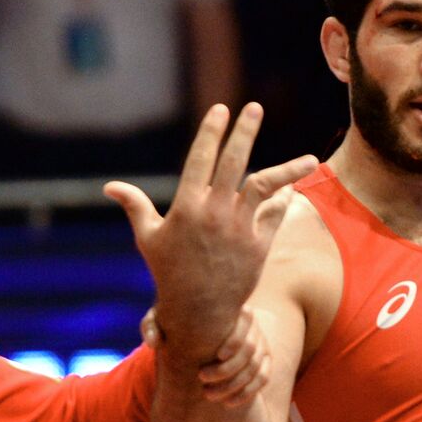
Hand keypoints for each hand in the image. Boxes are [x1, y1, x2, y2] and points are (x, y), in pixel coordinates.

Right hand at [106, 103, 316, 361]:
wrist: (198, 312)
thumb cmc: (170, 272)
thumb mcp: (149, 238)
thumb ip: (135, 206)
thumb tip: (110, 187)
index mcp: (186, 206)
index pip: (200, 158)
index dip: (211, 131)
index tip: (221, 109)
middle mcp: (214, 213)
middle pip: (234, 162)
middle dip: (244, 132)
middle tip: (253, 108)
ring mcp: (239, 229)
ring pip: (266, 186)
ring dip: (289, 169)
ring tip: (311, 158)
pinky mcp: (259, 246)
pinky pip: (275, 214)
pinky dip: (284, 200)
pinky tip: (290, 189)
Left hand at [141, 305, 269, 407]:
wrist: (198, 332)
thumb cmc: (177, 322)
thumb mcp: (159, 319)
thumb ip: (151, 325)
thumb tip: (153, 342)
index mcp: (232, 308)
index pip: (245, 320)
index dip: (235, 340)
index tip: (216, 355)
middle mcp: (252, 325)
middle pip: (251, 348)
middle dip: (228, 368)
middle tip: (202, 379)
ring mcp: (261, 343)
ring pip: (256, 367)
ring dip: (234, 385)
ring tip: (209, 395)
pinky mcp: (264, 360)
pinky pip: (263, 378)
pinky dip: (248, 393)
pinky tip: (228, 403)